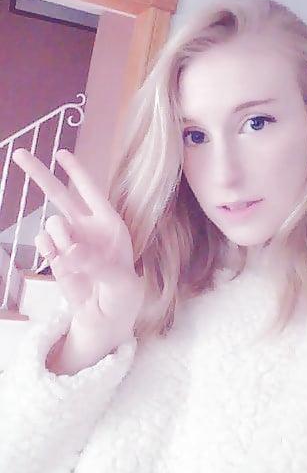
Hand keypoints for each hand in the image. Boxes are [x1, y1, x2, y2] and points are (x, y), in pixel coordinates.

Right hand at [12, 148, 142, 351]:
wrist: (104, 320)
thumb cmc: (122, 297)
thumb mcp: (121, 283)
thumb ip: (97, 265)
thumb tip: (70, 249)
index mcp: (111, 225)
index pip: (92, 191)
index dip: (77, 171)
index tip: (62, 152)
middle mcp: (88, 228)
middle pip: (60, 195)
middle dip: (40, 174)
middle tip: (19, 154)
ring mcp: (69, 241)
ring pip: (52, 223)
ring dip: (60, 238)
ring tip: (74, 257)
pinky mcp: (55, 256)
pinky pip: (43, 244)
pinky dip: (49, 251)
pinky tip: (62, 262)